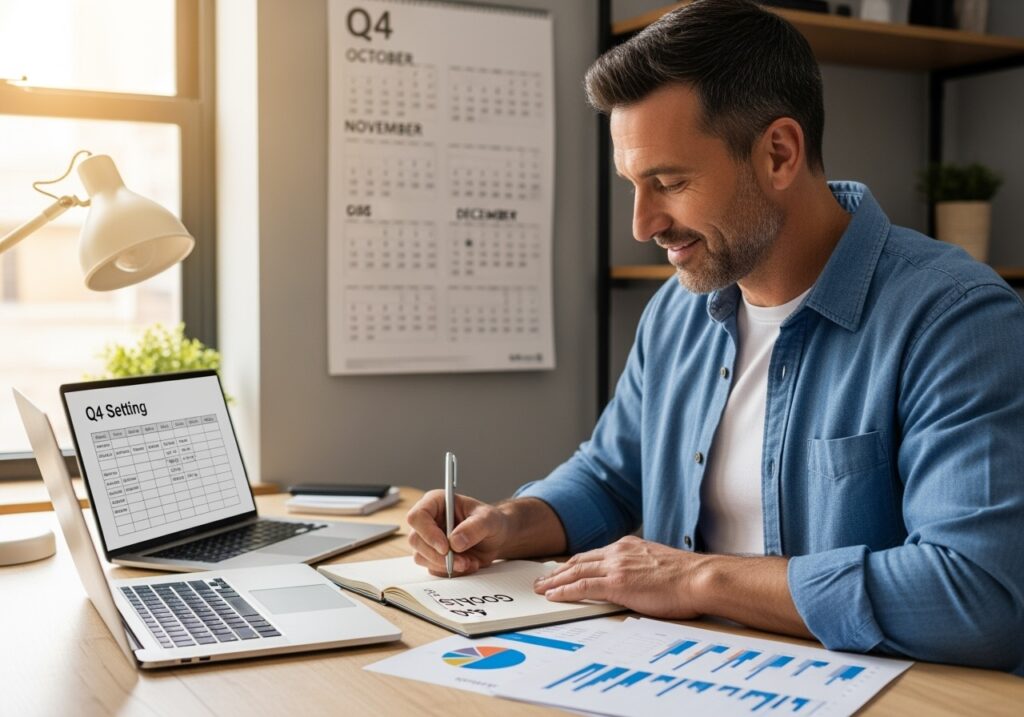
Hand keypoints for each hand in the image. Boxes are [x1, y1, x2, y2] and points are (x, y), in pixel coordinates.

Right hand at [405, 489, 510, 575]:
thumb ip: (474, 527)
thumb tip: (455, 542)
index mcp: (436, 502)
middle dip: (438, 556)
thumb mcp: (488, 519)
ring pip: (421, 557)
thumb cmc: (490, 521)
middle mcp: (428, 520)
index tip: (446, 547)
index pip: (417, 516)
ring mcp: (427, 539)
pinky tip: (467, 564)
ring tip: (469, 562)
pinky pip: (433, 568)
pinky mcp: (432, 556)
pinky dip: (450, 571)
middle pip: (415, 540)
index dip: (428, 533)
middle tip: (462, 562)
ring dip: (445, 565)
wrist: (496, 538)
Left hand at [532, 535, 709, 618]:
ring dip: (555, 581)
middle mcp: (619, 552)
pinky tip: (554, 595)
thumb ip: (642, 568)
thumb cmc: (688, 577)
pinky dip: (565, 590)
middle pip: (579, 561)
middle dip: (558, 571)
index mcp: (629, 546)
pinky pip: (583, 586)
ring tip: (541, 588)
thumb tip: (637, 580)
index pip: (594, 554)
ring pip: (576, 571)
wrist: (700, 578)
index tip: (562, 569)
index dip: (575, 563)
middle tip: (542, 579)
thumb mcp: (659, 564)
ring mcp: (617, 566)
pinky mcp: (617, 583)